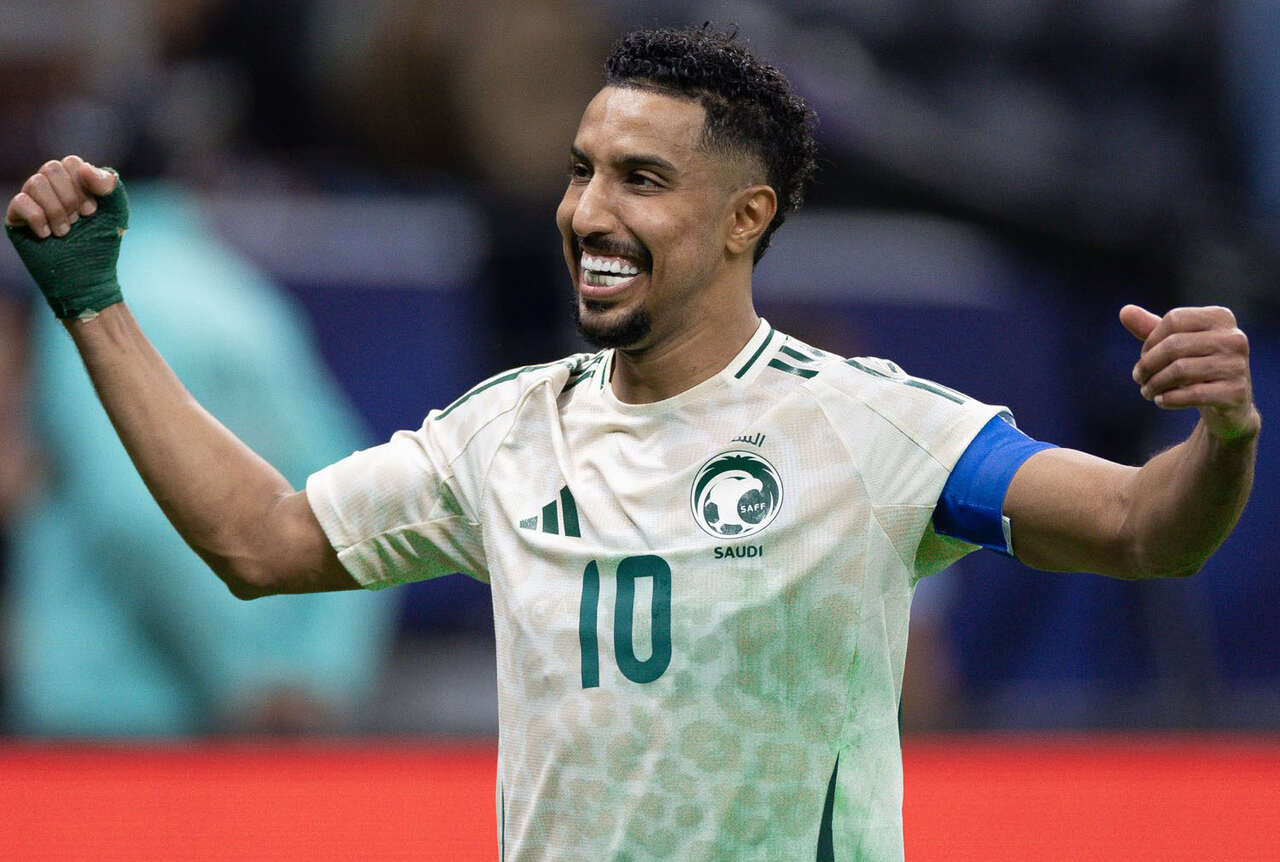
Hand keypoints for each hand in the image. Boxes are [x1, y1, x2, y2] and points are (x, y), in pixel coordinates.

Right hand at [5, 155, 116, 237]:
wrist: (86, 278)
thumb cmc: (102, 244)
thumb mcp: (116, 212)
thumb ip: (109, 186)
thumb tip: (84, 168)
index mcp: (73, 182)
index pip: (71, 163)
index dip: (82, 185)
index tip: (92, 211)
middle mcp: (50, 188)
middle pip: (50, 168)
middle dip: (69, 197)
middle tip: (78, 220)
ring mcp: (32, 202)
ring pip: (34, 183)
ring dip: (56, 210)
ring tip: (65, 232)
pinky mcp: (17, 219)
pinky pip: (20, 202)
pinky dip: (38, 219)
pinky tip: (47, 235)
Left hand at [1122, 304, 1259, 440]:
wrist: (1228, 403)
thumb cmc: (1197, 366)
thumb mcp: (1175, 345)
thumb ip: (1150, 328)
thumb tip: (1124, 311)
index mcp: (1221, 317)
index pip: (1174, 319)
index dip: (1150, 340)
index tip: (1144, 356)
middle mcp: (1235, 338)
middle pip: (1174, 345)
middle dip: (1147, 365)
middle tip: (1138, 378)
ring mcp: (1238, 365)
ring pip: (1180, 370)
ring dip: (1154, 384)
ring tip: (1147, 391)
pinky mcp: (1236, 392)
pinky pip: (1192, 394)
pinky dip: (1168, 399)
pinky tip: (1160, 401)